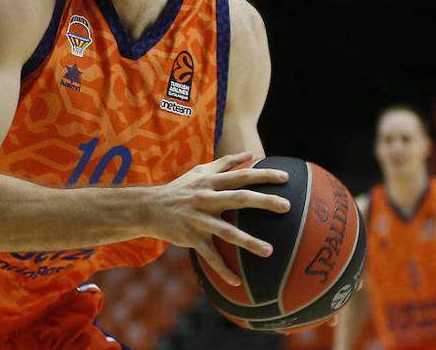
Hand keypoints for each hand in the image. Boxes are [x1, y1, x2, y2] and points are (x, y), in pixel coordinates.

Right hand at [149, 152, 290, 286]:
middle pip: (238, 198)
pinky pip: (209, 256)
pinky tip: (237, 282)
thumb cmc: (180, 189)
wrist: (149, 208)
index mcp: (210, 182)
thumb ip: (225, 163)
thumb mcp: (200, 172)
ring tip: (269, 251)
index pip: (240, 176)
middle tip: (287, 206)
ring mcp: (198, 219)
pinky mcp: (191, 237)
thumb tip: (251, 154)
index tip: (286, 178)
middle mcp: (205, 199)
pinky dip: (222, 269)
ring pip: (226, 231)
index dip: (263, 175)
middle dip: (262, 202)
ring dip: (248, 241)